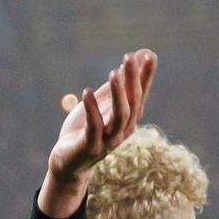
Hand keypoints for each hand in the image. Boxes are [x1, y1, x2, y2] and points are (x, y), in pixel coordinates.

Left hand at [39, 49, 156, 215]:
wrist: (67, 163)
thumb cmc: (85, 130)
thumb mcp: (101, 104)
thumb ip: (117, 85)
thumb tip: (134, 58)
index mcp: (128, 119)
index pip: (140, 94)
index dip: (146, 76)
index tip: (150, 55)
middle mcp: (123, 130)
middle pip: (132, 102)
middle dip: (132, 79)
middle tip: (129, 57)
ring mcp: (108, 140)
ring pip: (120, 115)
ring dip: (118, 94)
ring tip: (113, 73)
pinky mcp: (91, 146)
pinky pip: (94, 127)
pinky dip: (92, 109)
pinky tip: (87, 91)